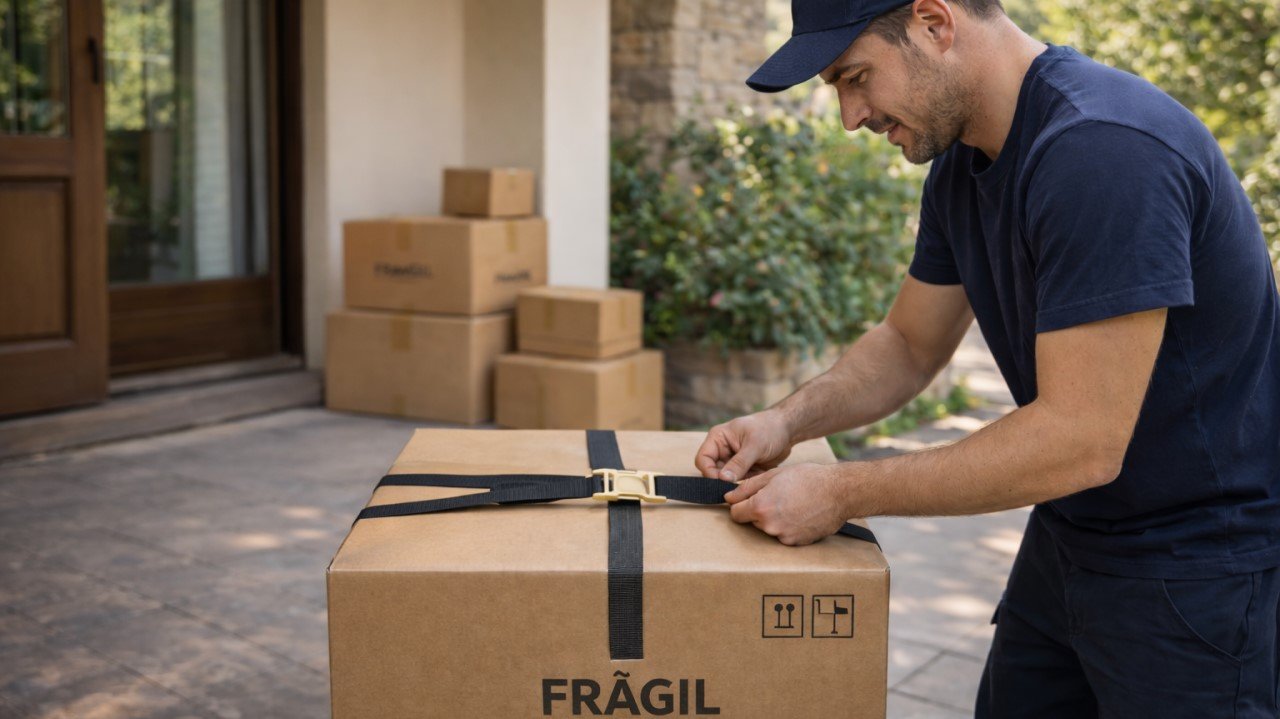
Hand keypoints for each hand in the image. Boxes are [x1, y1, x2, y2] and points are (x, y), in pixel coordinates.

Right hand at [694, 410, 792, 482]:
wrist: (788, 430)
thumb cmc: (770, 428)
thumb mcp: (755, 445)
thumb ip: (739, 462)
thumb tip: (722, 479)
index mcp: (718, 438)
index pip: (703, 459)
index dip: (708, 473)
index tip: (722, 483)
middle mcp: (722, 450)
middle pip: (712, 472)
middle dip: (722, 481)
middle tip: (735, 489)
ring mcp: (732, 460)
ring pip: (725, 480)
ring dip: (736, 484)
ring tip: (749, 483)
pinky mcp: (743, 469)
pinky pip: (738, 482)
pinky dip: (745, 484)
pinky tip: (756, 480)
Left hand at [724, 463, 848, 545]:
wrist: (839, 492)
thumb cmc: (807, 478)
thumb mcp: (773, 475)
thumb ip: (747, 488)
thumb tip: (728, 497)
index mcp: (760, 507)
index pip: (735, 514)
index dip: (741, 505)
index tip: (749, 500)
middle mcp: (769, 526)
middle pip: (753, 521)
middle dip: (760, 511)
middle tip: (778, 496)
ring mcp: (784, 537)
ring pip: (769, 528)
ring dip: (775, 519)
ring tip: (793, 504)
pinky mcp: (797, 544)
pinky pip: (784, 535)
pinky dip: (789, 527)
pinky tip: (801, 514)